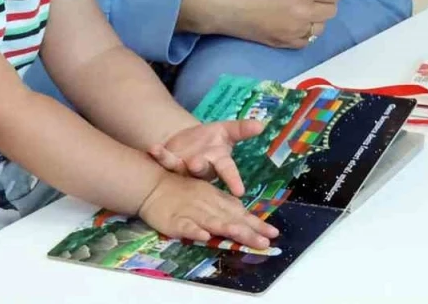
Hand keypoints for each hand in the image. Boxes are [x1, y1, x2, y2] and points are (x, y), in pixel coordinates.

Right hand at [137, 173, 279, 249]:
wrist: (154, 184)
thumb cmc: (183, 190)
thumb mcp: (208, 196)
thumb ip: (226, 208)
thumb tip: (247, 220)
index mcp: (217, 200)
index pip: (240, 214)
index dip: (256, 224)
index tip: (274, 233)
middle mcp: (208, 205)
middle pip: (231, 220)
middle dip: (249, 231)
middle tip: (266, 242)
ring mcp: (192, 212)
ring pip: (212, 222)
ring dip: (228, 229)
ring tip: (242, 236)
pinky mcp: (175, 220)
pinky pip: (186, 226)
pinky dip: (194, 231)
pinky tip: (203, 236)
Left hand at [149, 120, 264, 196]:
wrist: (186, 140)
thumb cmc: (210, 138)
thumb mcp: (227, 130)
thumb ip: (242, 129)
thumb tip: (261, 124)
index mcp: (219, 161)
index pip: (229, 171)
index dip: (234, 181)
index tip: (240, 192)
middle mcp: (204, 169)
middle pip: (203, 171)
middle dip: (200, 168)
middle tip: (197, 164)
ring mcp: (186, 170)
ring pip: (183, 170)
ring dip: (179, 164)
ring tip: (181, 160)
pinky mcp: (170, 165)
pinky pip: (165, 160)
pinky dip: (160, 154)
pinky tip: (154, 148)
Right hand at [180, 0, 342, 47]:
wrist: (217, 3)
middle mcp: (303, 12)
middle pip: (332, 9)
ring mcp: (294, 30)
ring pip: (321, 26)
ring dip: (317, 16)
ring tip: (300, 7)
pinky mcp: (283, 43)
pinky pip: (306, 40)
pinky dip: (305, 31)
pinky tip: (292, 22)